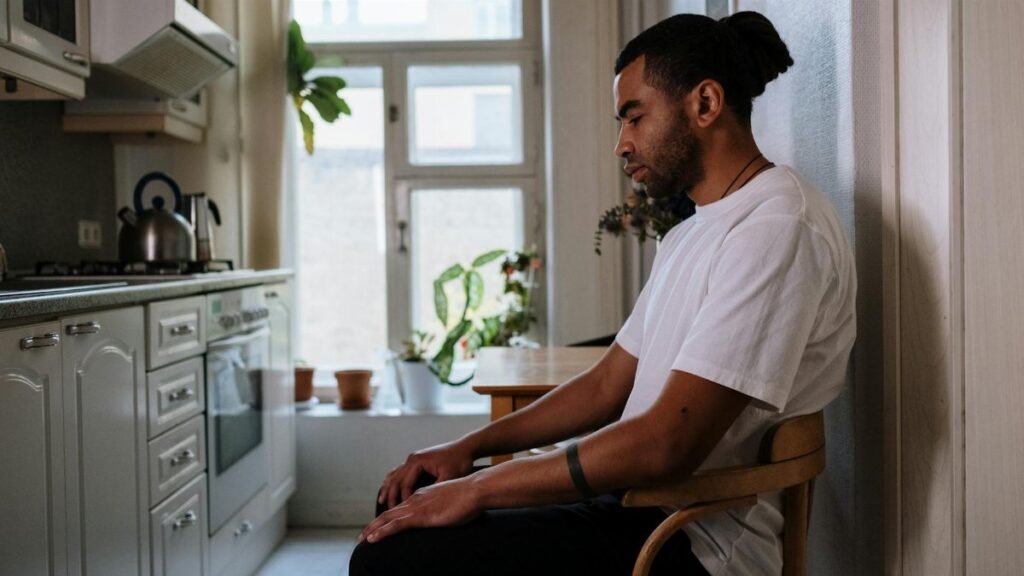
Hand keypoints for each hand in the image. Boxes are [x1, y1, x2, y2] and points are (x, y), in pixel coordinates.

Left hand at [360, 478, 481, 543]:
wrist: (475, 489)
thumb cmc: (470, 497)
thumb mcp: (453, 503)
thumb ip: (444, 509)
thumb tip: (446, 515)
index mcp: (423, 495)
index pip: (401, 508)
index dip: (388, 518)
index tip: (379, 527)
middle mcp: (416, 499)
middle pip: (389, 513)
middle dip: (374, 525)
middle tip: (363, 535)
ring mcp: (417, 507)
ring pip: (388, 519)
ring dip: (373, 530)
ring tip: (362, 539)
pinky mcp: (420, 516)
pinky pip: (396, 525)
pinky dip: (382, 532)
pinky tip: (373, 539)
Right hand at [379, 440, 474, 509]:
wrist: (466, 448)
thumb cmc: (460, 462)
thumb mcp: (449, 477)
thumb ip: (435, 490)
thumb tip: (423, 504)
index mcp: (418, 461)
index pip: (405, 484)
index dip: (403, 500)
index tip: (403, 514)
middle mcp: (412, 459)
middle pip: (395, 480)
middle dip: (391, 497)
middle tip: (387, 513)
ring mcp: (414, 459)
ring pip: (395, 475)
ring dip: (388, 489)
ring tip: (382, 502)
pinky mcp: (417, 461)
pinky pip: (400, 472)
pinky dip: (393, 482)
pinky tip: (391, 490)